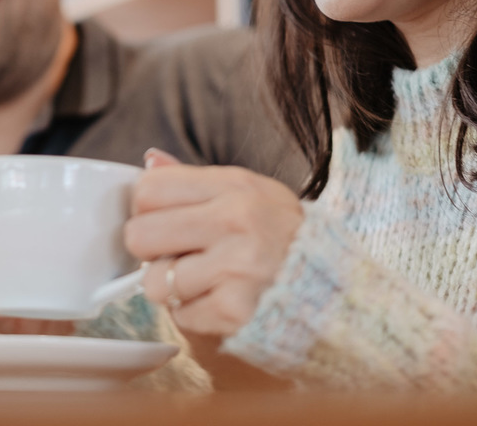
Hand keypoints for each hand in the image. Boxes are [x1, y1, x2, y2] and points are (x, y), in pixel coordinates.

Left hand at [125, 148, 303, 338]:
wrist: (337, 289)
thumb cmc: (284, 238)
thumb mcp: (250, 192)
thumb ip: (194, 179)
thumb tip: (150, 160)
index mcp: (235, 186)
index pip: (148, 189)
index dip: (147, 209)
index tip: (164, 219)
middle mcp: (235, 221)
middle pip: (139, 235)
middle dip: (150, 250)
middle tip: (179, 254)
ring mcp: (235, 267)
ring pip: (154, 282)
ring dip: (172, 287)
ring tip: (206, 279)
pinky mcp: (234, 311)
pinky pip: (180, 315)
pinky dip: (194, 314)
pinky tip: (221, 300)